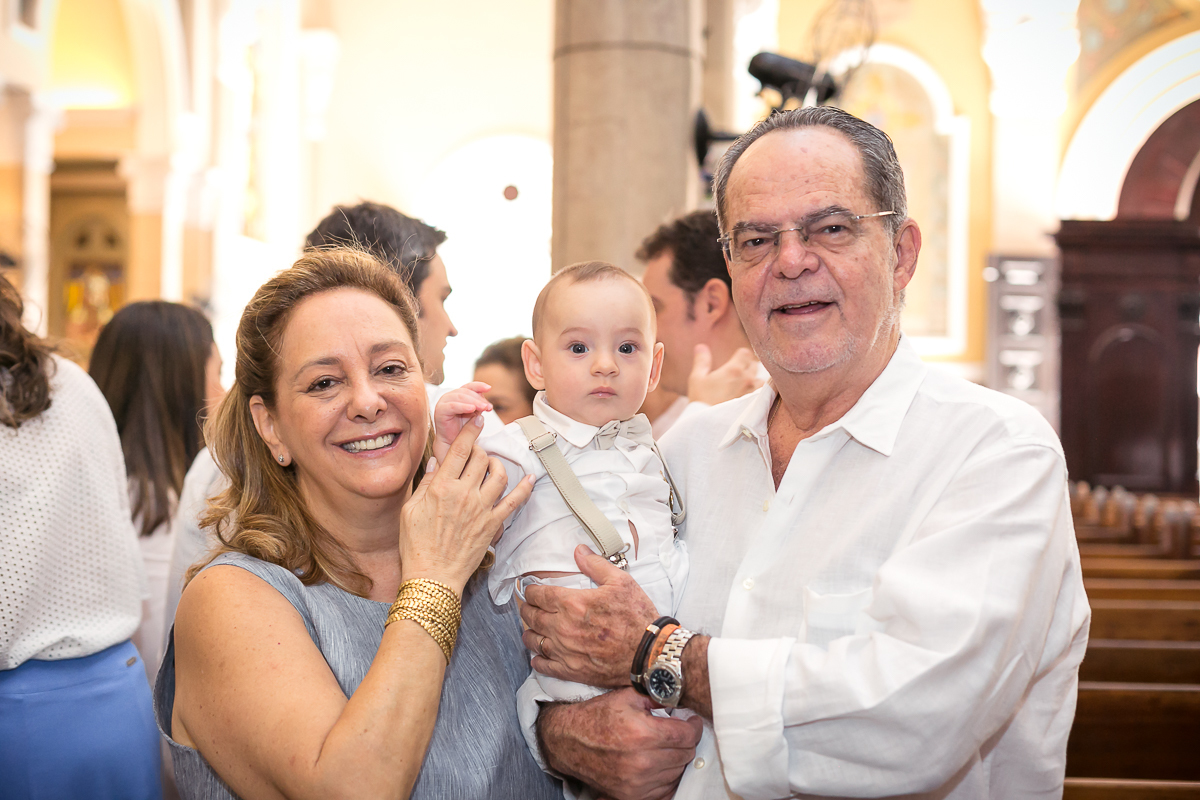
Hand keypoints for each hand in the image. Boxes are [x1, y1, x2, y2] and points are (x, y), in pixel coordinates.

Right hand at [400, 413, 532, 593]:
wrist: (432, 577)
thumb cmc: (415, 545)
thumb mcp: (410, 510)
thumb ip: (426, 483)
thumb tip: (437, 462)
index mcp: (441, 487)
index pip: (460, 449)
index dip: (471, 430)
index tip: (477, 418)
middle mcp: (463, 494)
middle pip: (481, 458)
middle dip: (480, 449)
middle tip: (476, 453)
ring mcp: (481, 509)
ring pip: (499, 474)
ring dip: (498, 464)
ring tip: (492, 465)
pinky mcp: (493, 524)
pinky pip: (514, 502)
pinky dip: (524, 488)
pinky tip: (530, 478)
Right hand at [431, 382, 492, 463]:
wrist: (453, 443)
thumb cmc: (463, 429)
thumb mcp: (475, 414)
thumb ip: (479, 406)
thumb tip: (486, 401)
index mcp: (458, 395)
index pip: (469, 386)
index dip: (479, 386)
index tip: (489, 388)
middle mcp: (450, 396)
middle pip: (466, 391)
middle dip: (479, 398)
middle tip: (489, 407)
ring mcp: (444, 402)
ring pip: (460, 396)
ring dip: (473, 402)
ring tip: (484, 408)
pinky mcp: (440, 410)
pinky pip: (452, 406)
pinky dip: (463, 406)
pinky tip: (472, 409)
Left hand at [521, 545, 658, 687]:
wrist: (649, 654)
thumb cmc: (637, 617)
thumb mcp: (621, 582)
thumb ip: (596, 565)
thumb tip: (579, 551)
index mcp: (572, 603)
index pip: (539, 595)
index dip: (531, 591)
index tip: (530, 590)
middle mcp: (563, 627)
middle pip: (531, 617)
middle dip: (526, 609)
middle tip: (527, 607)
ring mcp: (565, 651)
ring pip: (533, 641)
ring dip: (529, 633)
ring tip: (531, 629)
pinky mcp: (571, 670)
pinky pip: (544, 666)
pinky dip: (537, 659)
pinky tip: (538, 656)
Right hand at [538, 690, 702, 799]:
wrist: (569, 741)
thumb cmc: (598, 716)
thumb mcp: (627, 697)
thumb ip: (657, 698)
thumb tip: (681, 700)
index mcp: (643, 734)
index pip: (687, 735)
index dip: (693, 727)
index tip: (691, 722)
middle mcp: (642, 761)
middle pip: (685, 754)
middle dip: (685, 741)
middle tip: (677, 733)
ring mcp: (637, 782)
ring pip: (677, 773)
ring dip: (676, 760)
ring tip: (665, 747)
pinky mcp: (631, 795)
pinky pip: (664, 790)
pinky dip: (666, 778)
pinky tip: (660, 765)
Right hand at [687, 345, 763, 405]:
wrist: (707, 424)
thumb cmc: (700, 400)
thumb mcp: (697, 378)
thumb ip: (702, 360)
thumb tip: (701, 346)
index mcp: (734, 369)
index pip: (746, 353)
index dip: (740, 355)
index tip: (735, 359)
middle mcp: (746, 378)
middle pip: (754, 364)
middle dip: (747, 366)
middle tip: (737, 373)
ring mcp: (752, 392)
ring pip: (761, 379)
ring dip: (755, 380)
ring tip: (745, 386)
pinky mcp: (755, 404)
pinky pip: (763, 394)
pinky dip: (759, 393)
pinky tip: (751, 397)